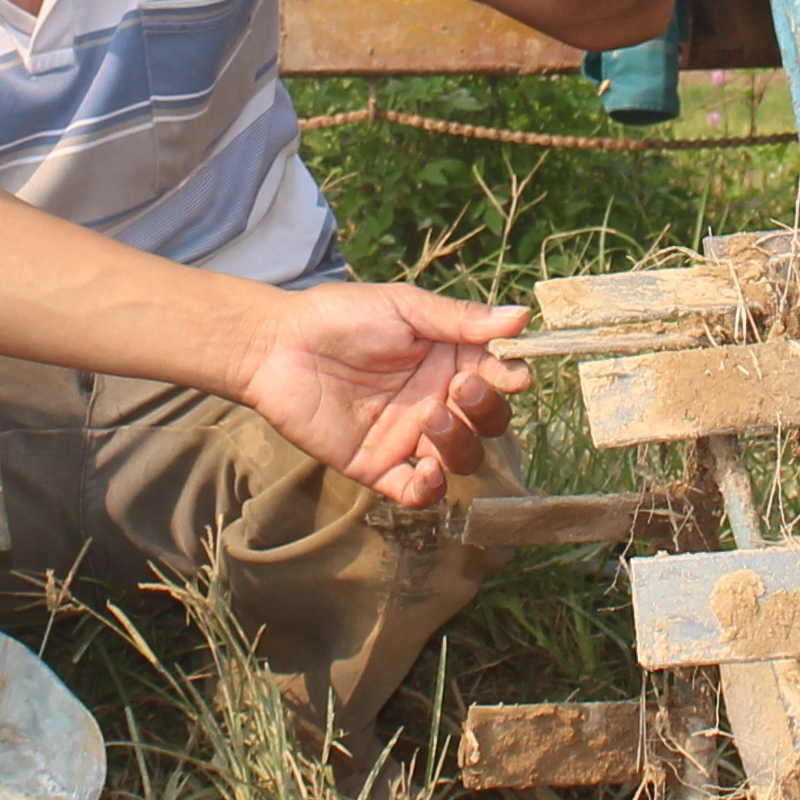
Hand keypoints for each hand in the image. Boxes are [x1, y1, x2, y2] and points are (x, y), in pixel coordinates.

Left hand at [232, 281, 529, 504]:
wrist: (277, 345)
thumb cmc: (340, 316)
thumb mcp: (404, 308)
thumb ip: (459, 320)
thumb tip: (522, 317)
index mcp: (448, 361)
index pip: (497, 378)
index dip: (510, 379)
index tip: (512, 375)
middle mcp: (435, 401)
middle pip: (487, 424)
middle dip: (486, 410)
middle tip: (460, 388)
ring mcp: (408, 436)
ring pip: (461, 459)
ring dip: (460, 444)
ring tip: (432, 416)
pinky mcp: (377, 466)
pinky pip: (417, 492)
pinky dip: (431, 489)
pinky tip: (427, 468)